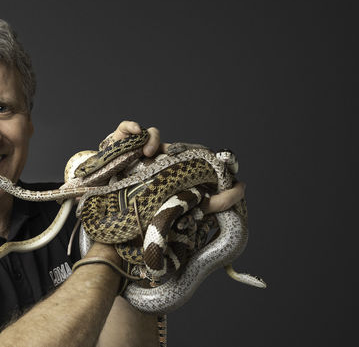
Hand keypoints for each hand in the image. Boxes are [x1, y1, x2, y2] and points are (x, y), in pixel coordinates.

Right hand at [110, 120, 245, 213]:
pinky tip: (135, 133)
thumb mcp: (191, 209)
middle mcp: (156, 160)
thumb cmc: (150, 217)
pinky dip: (130, 127)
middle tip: (172, 159)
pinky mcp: (118, 149)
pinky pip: (124, 129)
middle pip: (171, 143)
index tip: (200, 160)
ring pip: (152, 134)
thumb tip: (243, 186)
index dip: (195, 151)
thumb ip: (219, 202)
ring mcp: (138, 154)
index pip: (187, 152)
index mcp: (172, 169)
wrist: (116, 231)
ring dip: (154, 139)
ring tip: (149, 155)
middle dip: (175, 149)